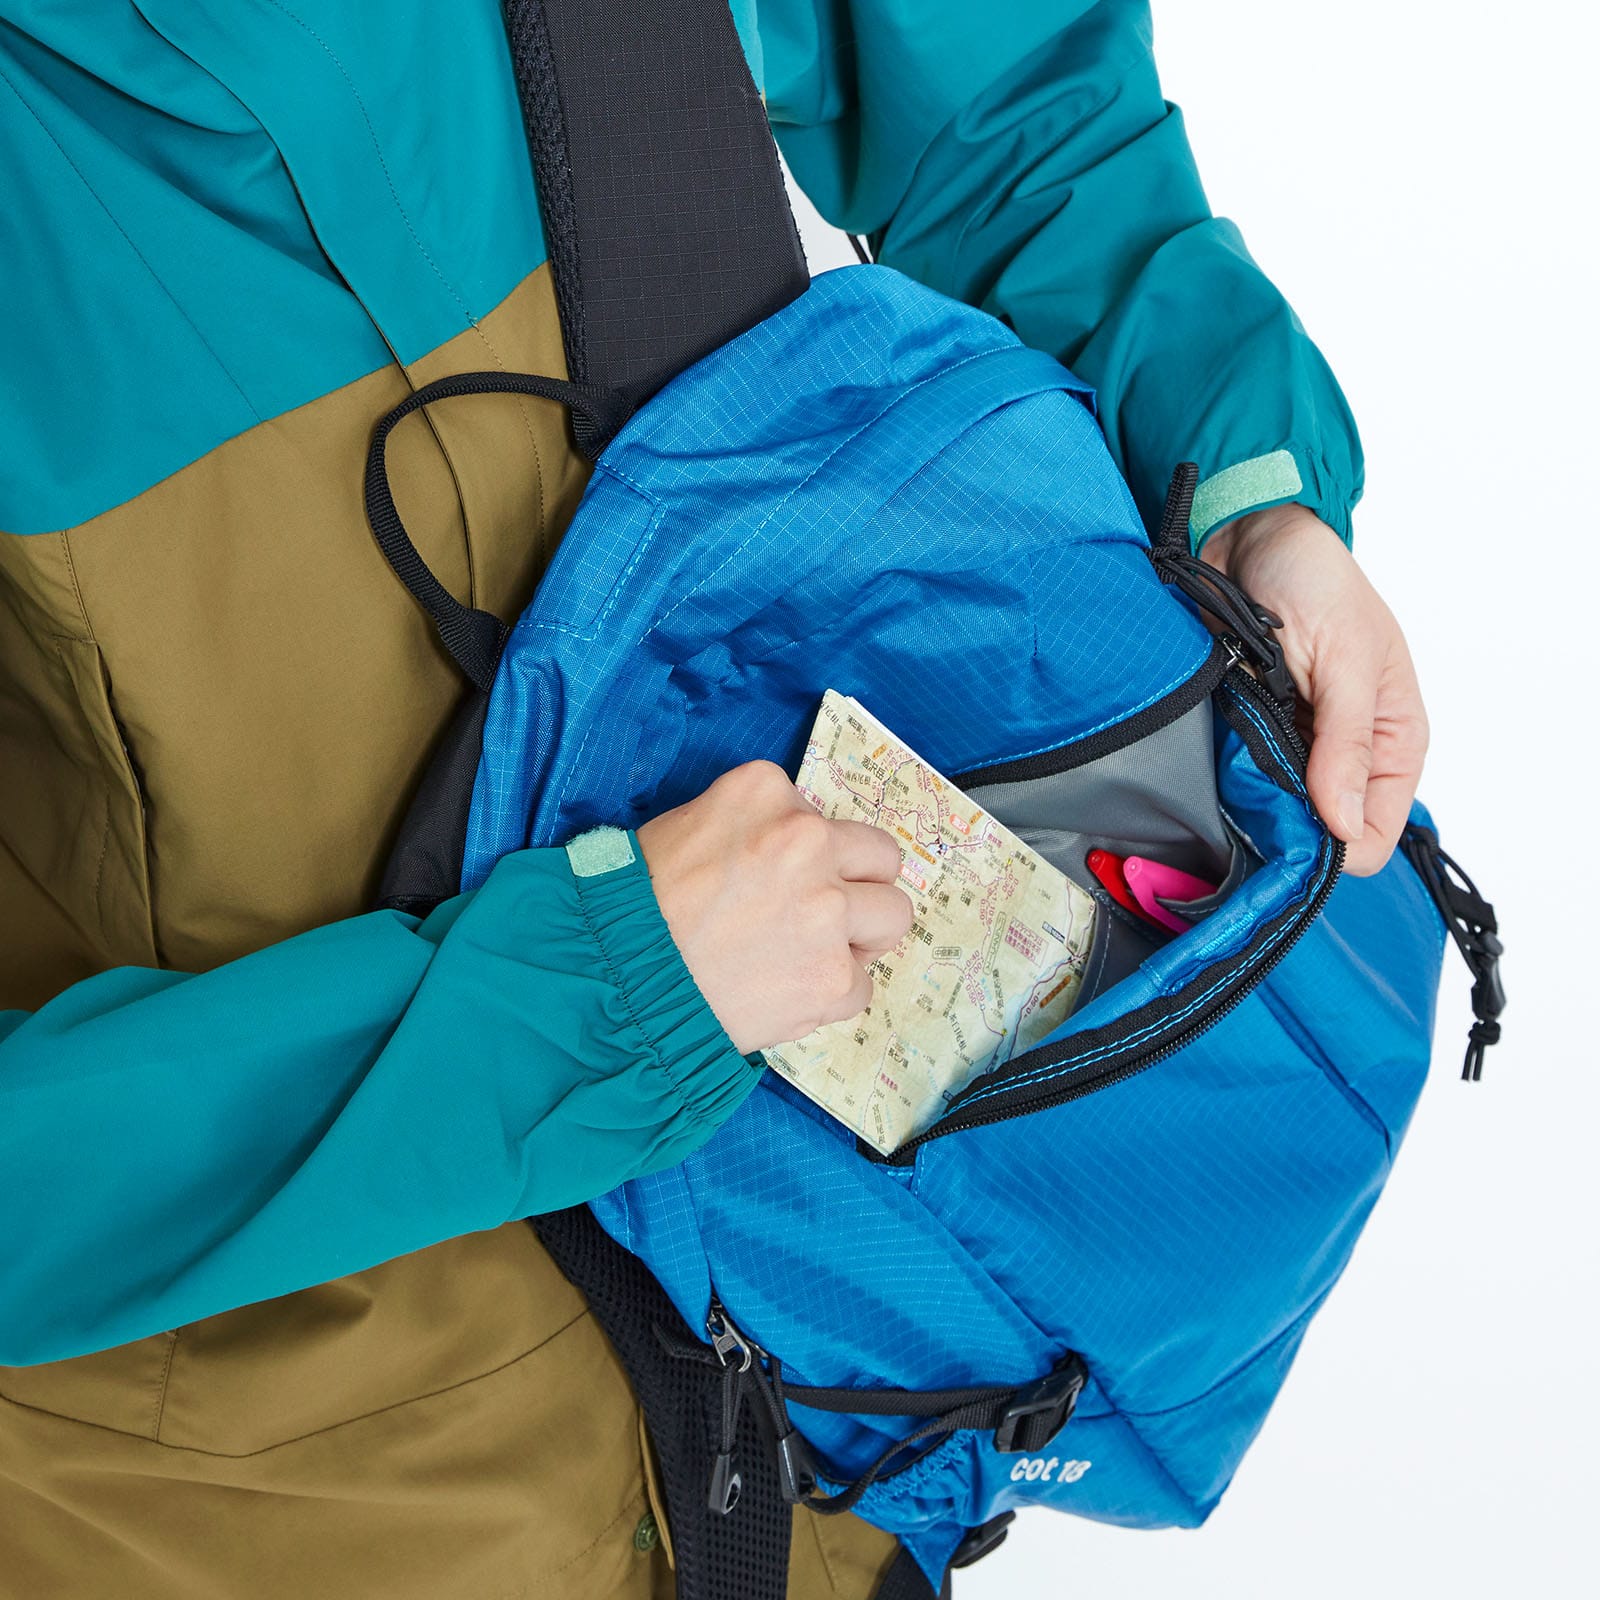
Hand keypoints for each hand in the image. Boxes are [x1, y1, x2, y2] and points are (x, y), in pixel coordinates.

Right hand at [636, 762, 913, 1052]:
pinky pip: (863, 984)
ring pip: (893, 916)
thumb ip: (756, 827)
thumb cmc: (637, 904)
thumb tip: (799, 854)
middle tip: (818, 914)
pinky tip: (784, 992)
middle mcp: (805, 840)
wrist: (613, 980)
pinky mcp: (831, 974)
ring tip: (810, 955)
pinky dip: (830, 994)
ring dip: (858, 939)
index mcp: (766, 792)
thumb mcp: (689, 826)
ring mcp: (826, 909)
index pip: (826, 817)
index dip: (809, 854)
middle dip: (857, 886)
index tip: (780, 879)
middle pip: (883, 857)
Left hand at [1201, 504, 1426, 875]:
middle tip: (1245, 807)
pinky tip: (1208, 762)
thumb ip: (1347, 744)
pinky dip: (1222, 775)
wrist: (1249, 532)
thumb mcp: (1346, 659)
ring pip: (1274, 809)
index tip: (1291, 845)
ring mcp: (1294, 743)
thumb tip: (1346, 825)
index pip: (1374, 833)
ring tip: (1226, 775)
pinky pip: (1235, 776)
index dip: (1336, 850)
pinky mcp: (1249, 727)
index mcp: (1392, 740)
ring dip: (1249, 801)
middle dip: (1286, 829)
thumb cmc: (1315, 580)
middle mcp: (1345, 752)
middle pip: (1319, 831)